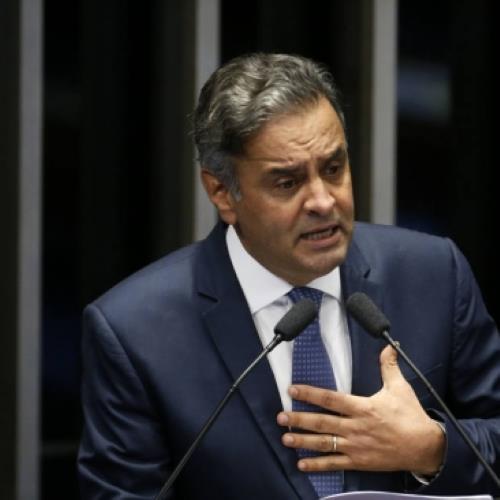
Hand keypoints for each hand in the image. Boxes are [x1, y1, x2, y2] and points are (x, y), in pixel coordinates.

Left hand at [276, 345, 444, 474]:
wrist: (425, 447)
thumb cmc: (411, 416)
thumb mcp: (400, 388)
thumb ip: (389, 366)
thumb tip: (388, 346)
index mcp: (362, 407)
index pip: (330, 399)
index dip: (309, 394)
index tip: (292, 390)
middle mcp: (355, 427)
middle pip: (321, 422)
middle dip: (299, 419)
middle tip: (280, 417)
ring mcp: (356, 446)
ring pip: (324, 443)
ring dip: (303, 441)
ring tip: (285, 438)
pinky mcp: (360, 462)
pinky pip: (335, 464)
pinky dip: (318, 465)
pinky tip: (302, 464)